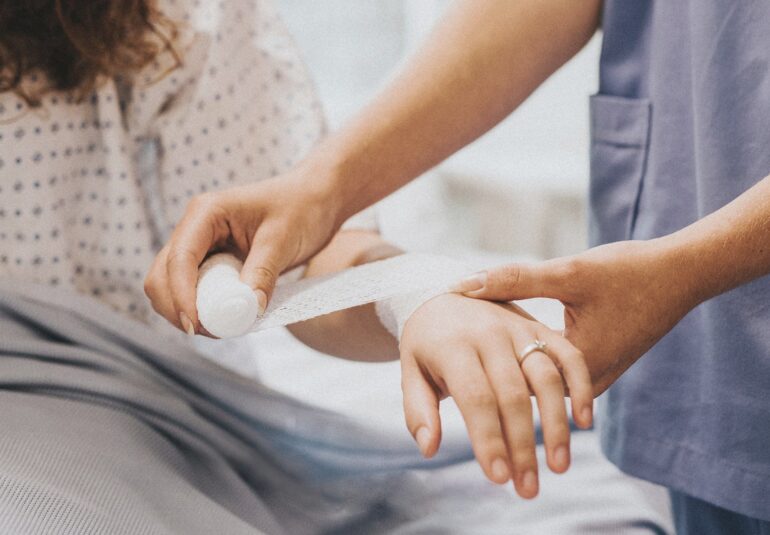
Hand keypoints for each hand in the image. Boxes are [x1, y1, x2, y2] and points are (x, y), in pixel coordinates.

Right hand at [144, 167, 341, 334]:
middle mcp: (195, 228)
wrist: (315, 200)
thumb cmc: (301, 208)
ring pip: (170, 286)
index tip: (195, 325)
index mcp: (206, 213)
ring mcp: (200, 246)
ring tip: (220, 328)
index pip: (179, 258)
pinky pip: (192, 290)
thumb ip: (263, 272)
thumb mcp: (284, 239)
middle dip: (177, 308)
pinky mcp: (211, 262)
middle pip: (162, 276)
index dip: (181, 295)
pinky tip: (225, 319)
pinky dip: (201, 308)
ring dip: (185, 311)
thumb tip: (248, 309)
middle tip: (209, 332)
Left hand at [399, 293, 592, 498]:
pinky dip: (580, 385)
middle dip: (522, 446)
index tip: (499, 478)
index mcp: (454, 346)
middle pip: (513, 395)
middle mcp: (489, 334)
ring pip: (546, 378)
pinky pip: (568, 355)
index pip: (476, 398)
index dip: (489, 439)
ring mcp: (518, 328)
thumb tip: (428, 448)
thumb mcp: (409, 369)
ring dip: (556, 425)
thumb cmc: (426, 342)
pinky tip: (584, 421)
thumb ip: (418, 409)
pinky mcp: (539, 327)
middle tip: (528, 488)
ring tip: (559, 467)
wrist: (443, 294)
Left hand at [454, 239, 696, 394]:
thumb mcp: (569, 273)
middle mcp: (588, 380)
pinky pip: (555, 374)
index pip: (513, 386)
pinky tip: (504, 349)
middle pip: (525, 392)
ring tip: (464, 361)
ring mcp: (596, 374)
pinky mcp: (599, 362)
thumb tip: (464, 283)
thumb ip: (516, 279)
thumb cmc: (630, 272)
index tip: (434, 365)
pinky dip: (530, 364)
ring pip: (540, 385)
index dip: (473, 375)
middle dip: (487, 382)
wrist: (682, 274)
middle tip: (440, 372)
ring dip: (509, 374)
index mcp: (577, 364)